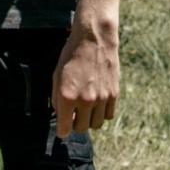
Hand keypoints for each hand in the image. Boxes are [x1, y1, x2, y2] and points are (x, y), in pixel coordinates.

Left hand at [52, 18, 119, 137]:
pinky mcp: (113, 94)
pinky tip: (97, 103)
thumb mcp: (56, 75)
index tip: (62, 128)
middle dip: (75, 124)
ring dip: (89, 119)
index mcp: (67, 96)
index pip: (64, 129)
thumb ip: (57, 98)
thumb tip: (60, 115)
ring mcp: (101, 98)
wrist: (94, 39)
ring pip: (96, 124)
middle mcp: (85, 100)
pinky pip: (108, 115)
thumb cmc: (72, 55)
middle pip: (81, 128)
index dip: (62, 130)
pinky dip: (102, 113)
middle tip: (74, 114)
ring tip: (86, 108)